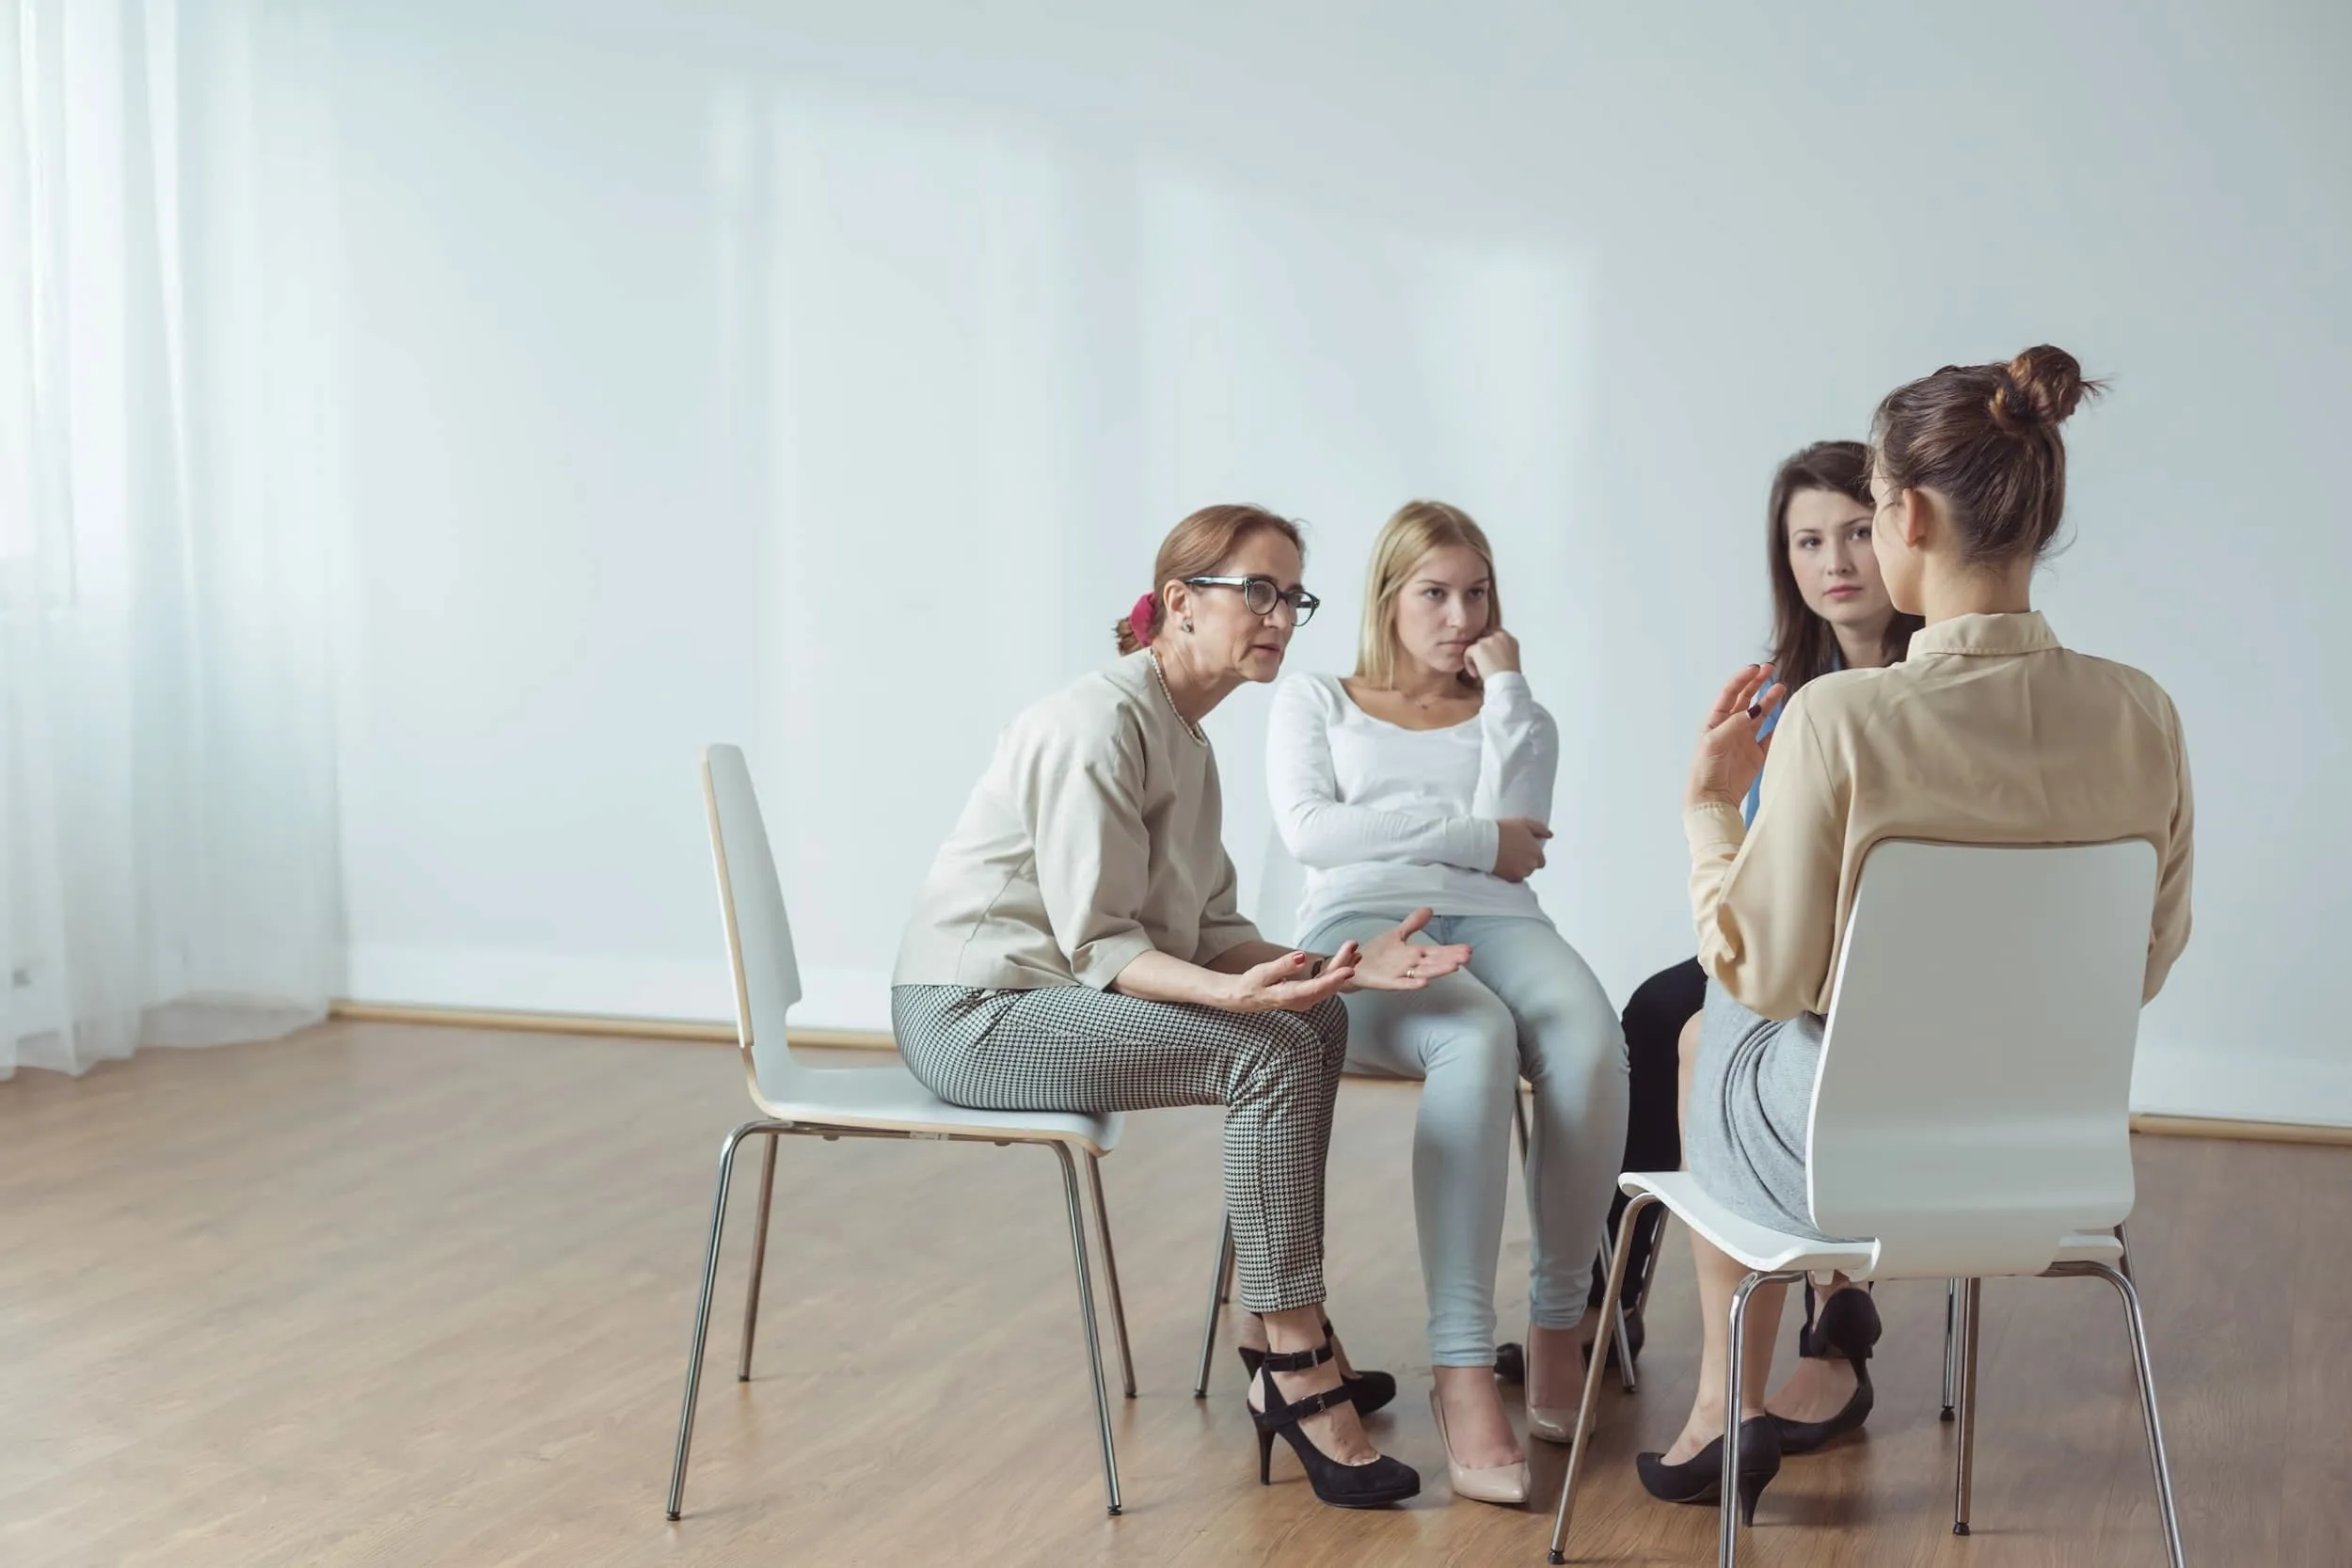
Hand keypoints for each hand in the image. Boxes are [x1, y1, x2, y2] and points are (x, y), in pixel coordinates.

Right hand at [1221, 946, 1359, 1013]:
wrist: (1245, 998)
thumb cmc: (1252, 984)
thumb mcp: (1263, 972)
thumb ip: (1283, 965)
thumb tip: (1302, 956)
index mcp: (1291, 996)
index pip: (1317, 988)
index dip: (1335, 979)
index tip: (1350, 969)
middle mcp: (1303, 1001)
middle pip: (1328, 983)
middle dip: (1343, 964)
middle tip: (1353, 946)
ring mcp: (1307, 999)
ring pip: (1329, 984)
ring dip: (1343, 967)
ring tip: (1355, 951)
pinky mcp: (1308, 994)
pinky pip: (1326, 983)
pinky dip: (1337, 971)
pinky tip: (1347, 961)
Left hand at [1349, 908, 1472, 991]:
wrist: (1354, 964)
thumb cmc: (1378, 952)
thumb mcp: (1397, 934)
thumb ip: (1413, 924)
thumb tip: (1429, 909)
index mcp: (1415, 953)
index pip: (1437, 951)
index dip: (1452, 950)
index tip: (1468, 949)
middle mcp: (1411, 965)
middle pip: (1434, 962)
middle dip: (1450, 959)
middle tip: (1467, 956)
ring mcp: (1401, 974)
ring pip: (1423, 972)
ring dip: (1438, 970)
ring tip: (1454, 967)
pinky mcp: (1388, 982)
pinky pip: (1402, 984)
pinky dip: (1412, 984)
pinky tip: (1425, 984)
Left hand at [1464, 629, 1520, 679]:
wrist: (1507, 682)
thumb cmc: (1510, 677)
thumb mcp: (1511, 659)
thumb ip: (1502, 651)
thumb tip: (1491, 654)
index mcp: (1510, 639)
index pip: (1495, 634)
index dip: (1489, 644)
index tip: (1487, 656)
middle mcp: (1500, 636)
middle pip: (1484, 637)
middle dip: (1481, 650)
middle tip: (1482, 664)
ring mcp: (1489, 640)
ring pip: (1475, 646)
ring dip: (1475, 658)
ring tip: (1480, 671)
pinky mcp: (1478, 648)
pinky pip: (1467, 652)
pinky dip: (1469, 664)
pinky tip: (1476, 674)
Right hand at [1493, 817, 1551, 881]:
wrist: (1483, 841)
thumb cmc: (1502, 831)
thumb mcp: (1524, 823)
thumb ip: (1540, 829)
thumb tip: (1549, 835)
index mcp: (1535, 851)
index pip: (1541, 861)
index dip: (1533, 856)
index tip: (1523, 850)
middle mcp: (1530, 864)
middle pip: (1532, 867)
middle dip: (1526, 862)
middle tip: (1514, 853)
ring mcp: (1520, 873)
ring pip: (1523, 874)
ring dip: (1518, 868)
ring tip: (1506, 857)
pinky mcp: (1509, 879)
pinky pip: (1513, 879)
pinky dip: (1510, 874)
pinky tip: (1502, 864)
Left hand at [1685, 664, 1784, 810]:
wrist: (1713, 798)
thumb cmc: (1706, 769)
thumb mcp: (1714, 742)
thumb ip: (1734, 724)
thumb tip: (1754, 709)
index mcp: (1716, 721)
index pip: (1730, 694)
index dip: (1742, 679)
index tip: (1755, 668)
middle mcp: (1731, 727)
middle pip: (1746, 699)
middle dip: (1757, 683)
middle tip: (1770, 668)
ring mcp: (1745, 740)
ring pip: (1760, 714)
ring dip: (1769, 701)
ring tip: (1782, 687)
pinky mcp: (1757, 754)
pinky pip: (1770, 736)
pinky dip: (1779, 726)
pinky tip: (1788, 715)